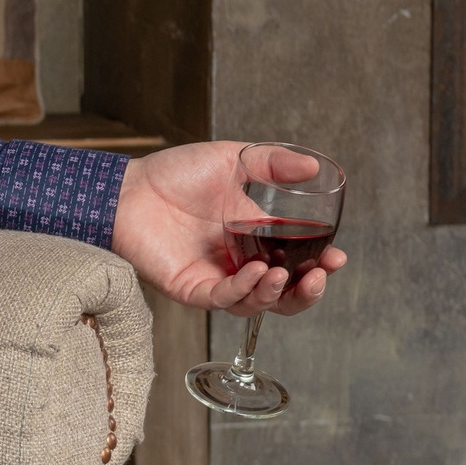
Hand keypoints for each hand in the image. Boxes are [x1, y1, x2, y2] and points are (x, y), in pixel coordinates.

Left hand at [109, 141, 347, 317]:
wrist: (128, 187)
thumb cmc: (174, 174)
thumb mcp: (231, 160)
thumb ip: (272, 163)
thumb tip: (313, 167)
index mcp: (254, 238)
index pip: (295, 262)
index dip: (319, 264)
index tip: (337, 256)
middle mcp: (238, 263)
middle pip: (282, 294)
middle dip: (307, 290)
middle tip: (321, 274)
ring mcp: (215, 278)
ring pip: (256, 304)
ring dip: (276, 293)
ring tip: (283, 274)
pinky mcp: (190, 288)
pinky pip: (222, 300)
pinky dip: (243, 290)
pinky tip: (255, 273)